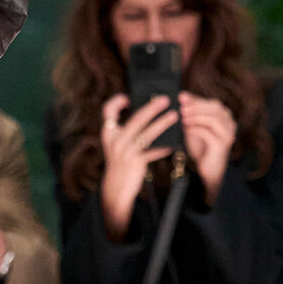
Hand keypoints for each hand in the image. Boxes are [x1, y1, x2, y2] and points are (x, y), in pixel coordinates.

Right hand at [99, 93, 180, 241]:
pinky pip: (153, 152)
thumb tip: (147, 112)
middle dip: (152, 107)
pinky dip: (164, 147)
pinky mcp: (135, 162)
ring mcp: (125, 152)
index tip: (128, 97)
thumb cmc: (120, 161)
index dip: (117, 101)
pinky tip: (174, 143)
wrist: (116, 187)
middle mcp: (115, 141)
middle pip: (135, 119)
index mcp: (108, 133)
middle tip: (165, 99)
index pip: (107, 111)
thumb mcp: (117, 143)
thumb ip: (125, 129)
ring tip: (175, 116)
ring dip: (162, 123)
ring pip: (147, 134)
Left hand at [179, 92, 235, 203]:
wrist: (204, 170)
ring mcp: (228, 134)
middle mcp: (229, 123)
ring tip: (182, 118)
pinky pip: (209, 133)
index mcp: (224, 116)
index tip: (181, 97)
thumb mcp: (192, 125)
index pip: (212, 102)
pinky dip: (196, 129)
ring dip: (196, 117)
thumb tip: (182, 95)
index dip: (196, 99)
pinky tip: (186, 129)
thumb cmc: (199, 147)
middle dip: (196, 106)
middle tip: (181, 107)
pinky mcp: (222, 145)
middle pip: (215, 107)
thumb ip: (189, 110)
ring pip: (213, 119)